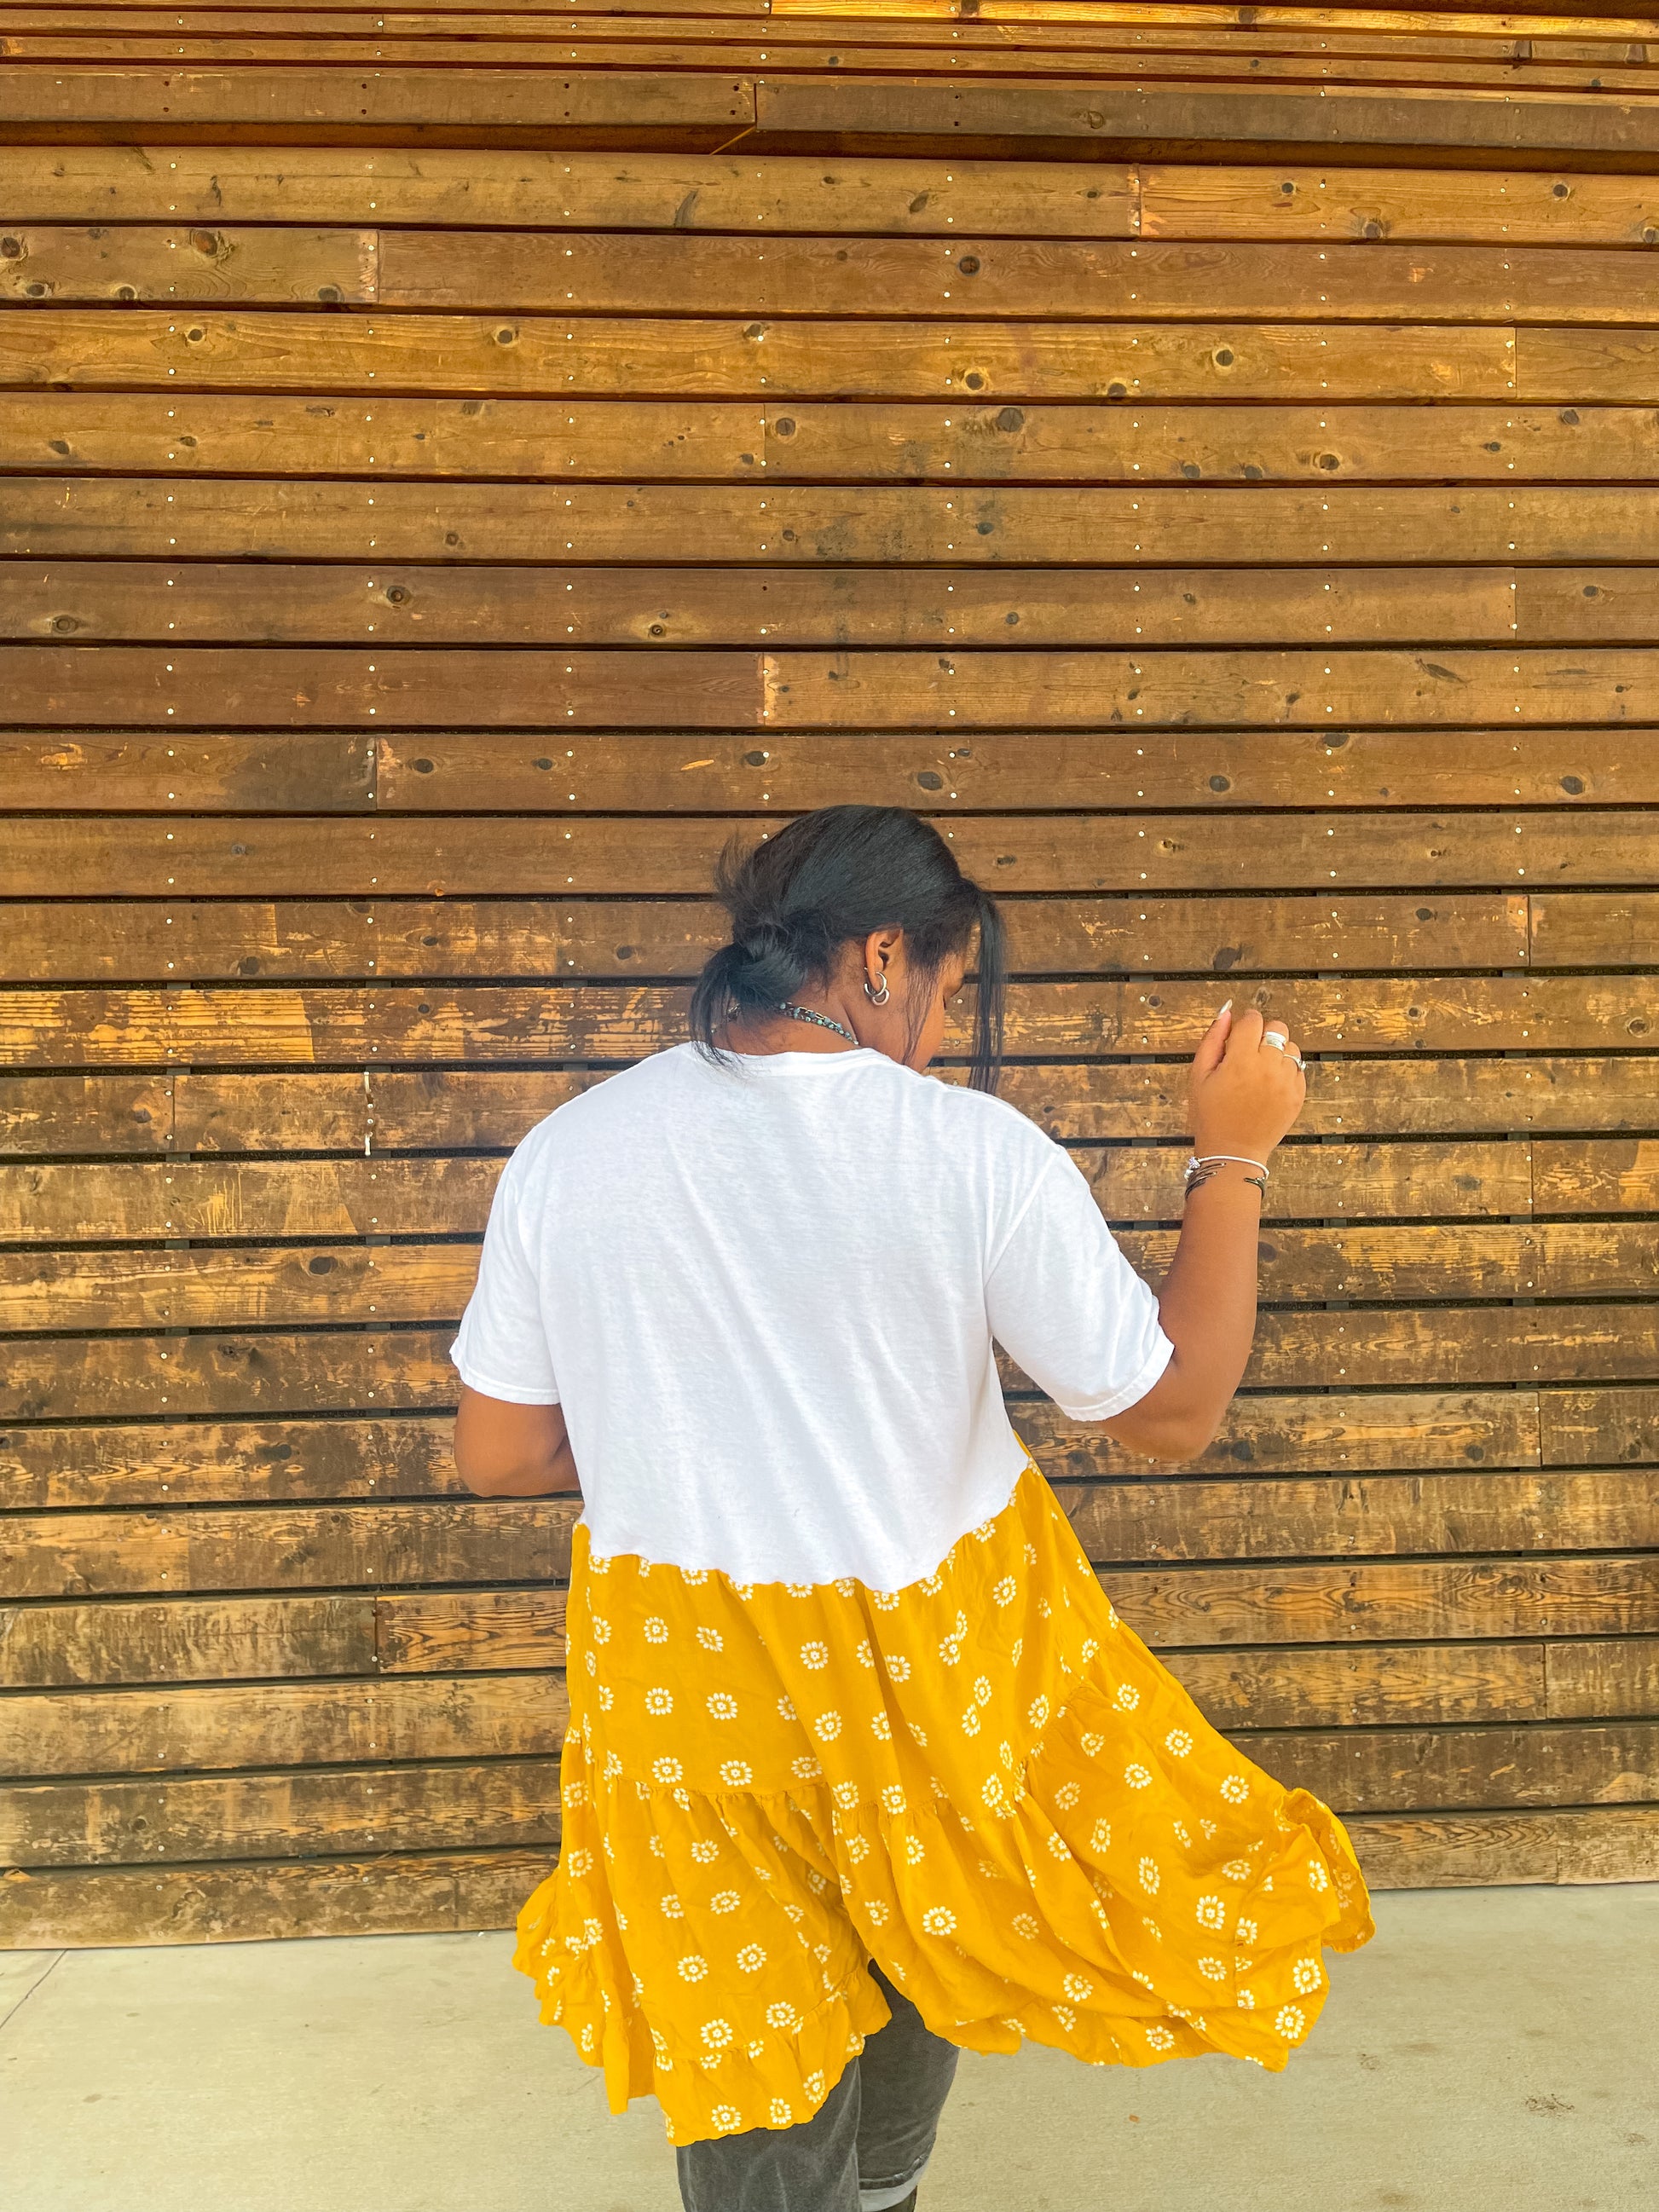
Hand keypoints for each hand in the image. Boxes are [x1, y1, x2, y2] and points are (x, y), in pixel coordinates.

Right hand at [1188, 1003, 1305, 1164]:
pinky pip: (1299, 1068)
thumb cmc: (1210, 1116)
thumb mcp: (1199, 1076)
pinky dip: (1286, 1070)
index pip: (1253, 1020)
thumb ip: (1212, 1040)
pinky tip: (1270, 1083)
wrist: (1233, 1151)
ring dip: (1277, 1051)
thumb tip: (1226, 1014)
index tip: (1240, 1031)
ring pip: (1291, 1047)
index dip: (1245, 1022)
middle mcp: (1269, 1067)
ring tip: (1261, 1068)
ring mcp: (1287, 1082)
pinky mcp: (1297, 1095)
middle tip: (1249, 1051)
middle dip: (1263, 1033)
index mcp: (1242, 1060)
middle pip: (1277, 1028)